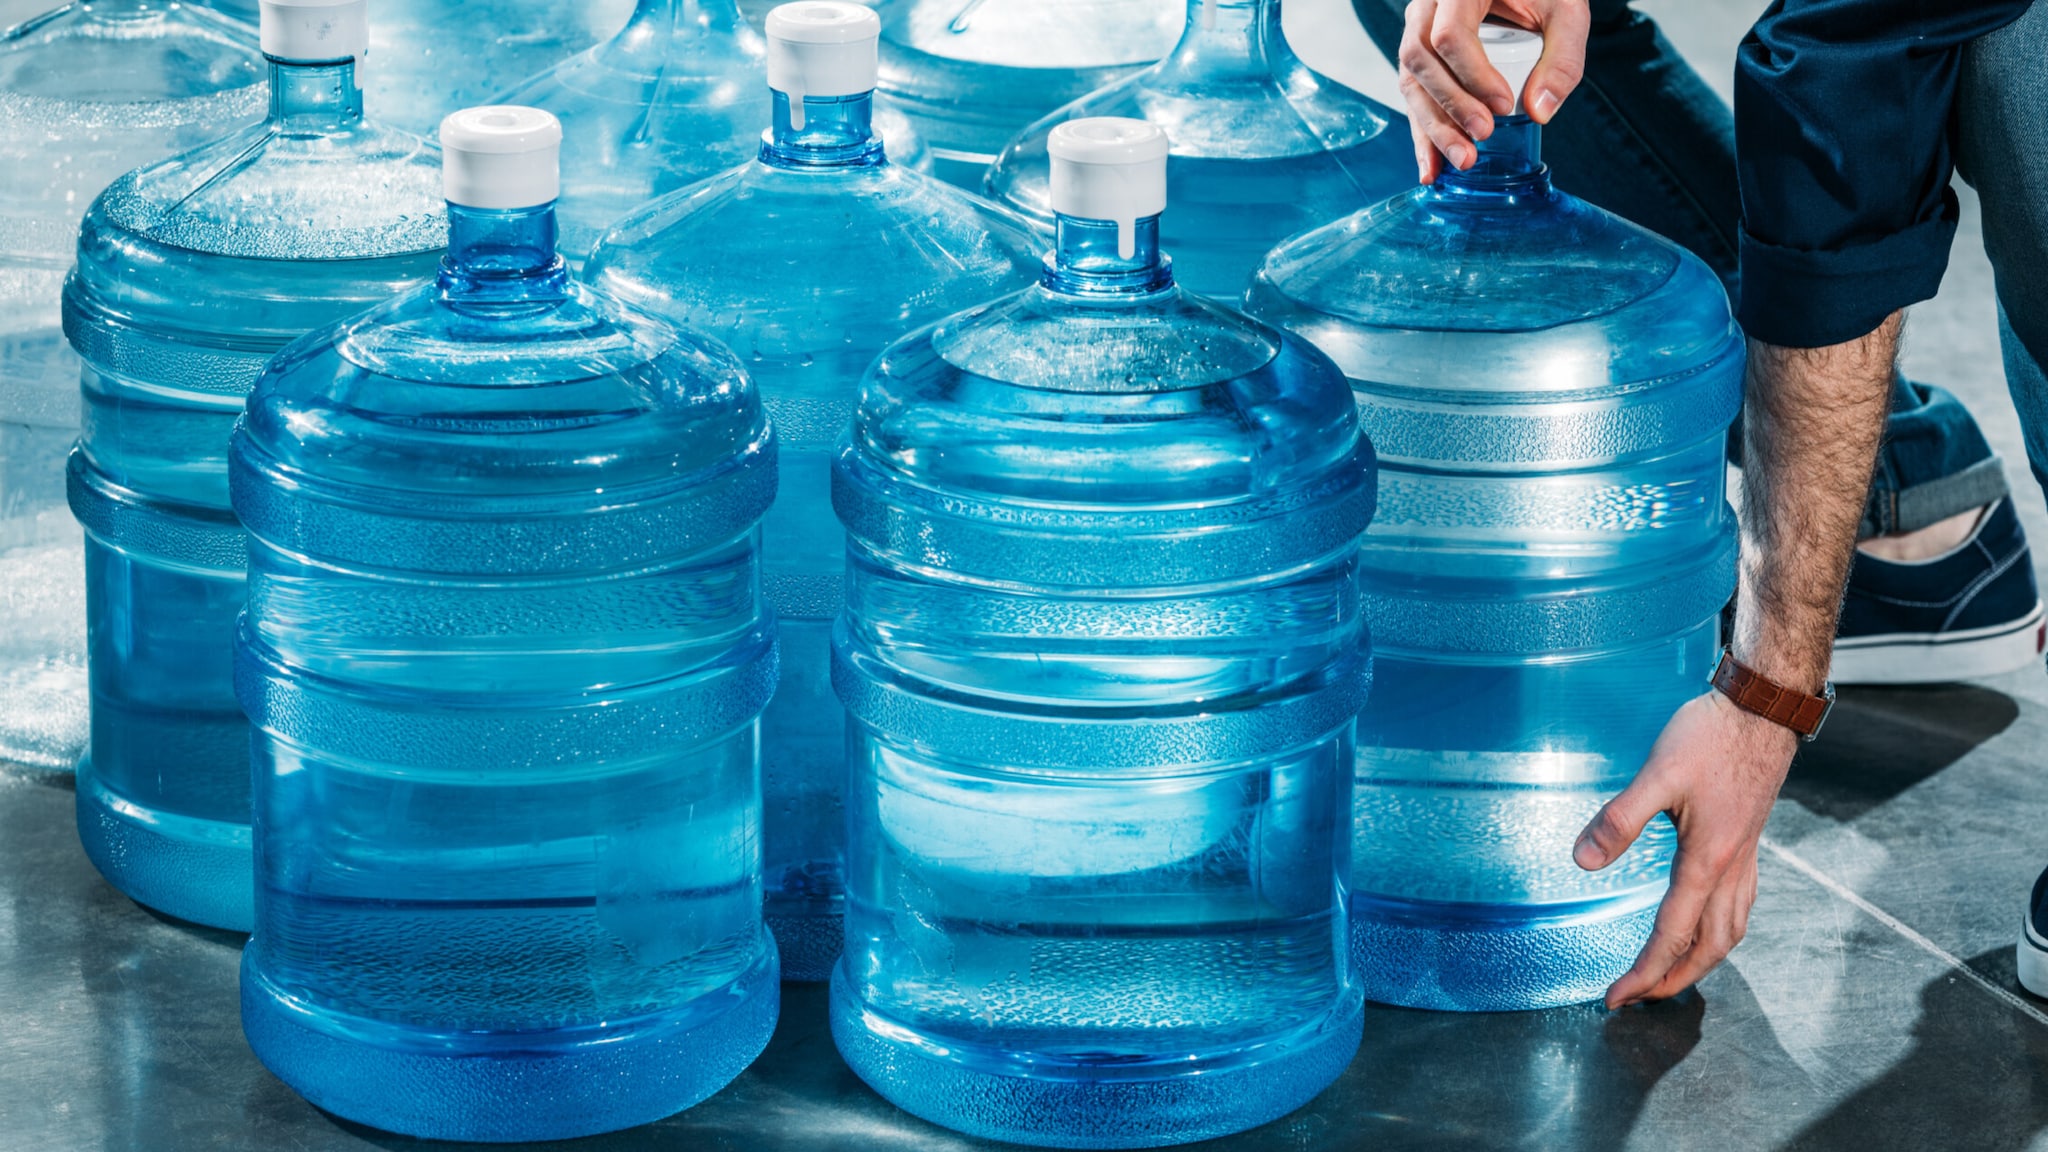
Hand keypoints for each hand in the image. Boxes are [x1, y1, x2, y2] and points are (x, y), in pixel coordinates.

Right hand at [1396, 0, 1589, 181]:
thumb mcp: (1566, 12)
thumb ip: (1562, 57)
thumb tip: (1539, 111)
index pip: (1448, 35)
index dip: (1472, 76)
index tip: (1503, 104)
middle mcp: (1429, 8)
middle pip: (1420, 60)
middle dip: (1451, 107)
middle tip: (1483, 135)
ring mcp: (1418, 32)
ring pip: (1411, 83)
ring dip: (1434, 128)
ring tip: (1463, 159)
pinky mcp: (1422, 60)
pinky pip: (1414, 97)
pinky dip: (1423, 135)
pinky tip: (1433, 167)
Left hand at [1573, 690, 1798, 1007]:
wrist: (1762, 709)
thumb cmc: (1711, 736)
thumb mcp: (1656, 774)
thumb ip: (1618, 820)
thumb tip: (1582, 863)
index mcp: (1707, 861)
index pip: (1671, 935)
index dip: (1642, 972)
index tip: (1615, 998)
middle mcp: (1732, 868)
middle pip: (1709, 947)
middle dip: (1674, 980)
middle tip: (1639, 998)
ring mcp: (1745, 857)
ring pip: (1730, 931)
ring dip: (1701, 962)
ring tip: (1670, 974)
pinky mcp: (1748, 842)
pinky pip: (1739, 906)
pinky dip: (1721, 932)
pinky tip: (1705, 924)